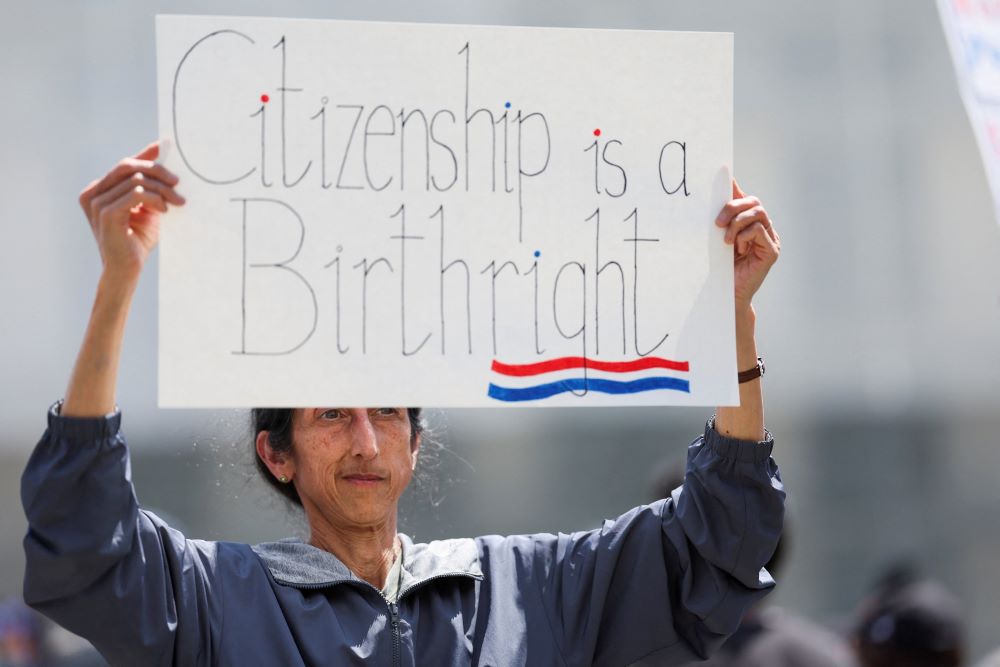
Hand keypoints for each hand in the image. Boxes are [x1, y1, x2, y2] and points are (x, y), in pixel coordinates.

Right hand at [78, 142, 184, 280]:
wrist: (127, 269)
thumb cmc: (137, 241)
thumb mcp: (147, 209)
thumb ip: (150, 189)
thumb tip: (166, 166)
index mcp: (99, 190)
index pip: (124, 165)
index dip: (145, 154)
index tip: (165, 147)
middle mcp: (93, 193)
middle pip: (128, 166)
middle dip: (157, 171)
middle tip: (178, 182)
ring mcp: (96, 202)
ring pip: (135, 179)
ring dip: (162, 189)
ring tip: (177, 202)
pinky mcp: (106, 213)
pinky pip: (137, 193)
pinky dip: (155, 198)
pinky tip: (165, 210)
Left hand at [715, 180, 779, 311]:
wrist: (726, 295)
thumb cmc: (720, 268)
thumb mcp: (716, 239)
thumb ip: (719, 220)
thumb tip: (713, 196)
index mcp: (749, 224)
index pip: (745, 199)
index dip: (735, 187)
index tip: (723, 172)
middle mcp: (763, 228)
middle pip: (753, 202)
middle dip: (733, 207)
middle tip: (717, 223)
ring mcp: (771, 238)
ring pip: (758, 213)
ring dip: (737, 223)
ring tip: (726, 240)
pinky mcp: (773, 250)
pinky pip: (760, 230)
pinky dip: (744, 235)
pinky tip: (736, 248)